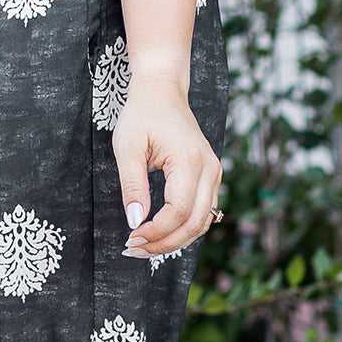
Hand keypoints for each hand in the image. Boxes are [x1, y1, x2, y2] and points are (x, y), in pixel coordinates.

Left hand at [112, 73, 221, 258]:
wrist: (162, 91)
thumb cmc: (142, 115)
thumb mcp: (127, 147)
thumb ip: (132, 185)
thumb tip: (135, 221)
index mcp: (189, 161)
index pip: (178, 211)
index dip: (156, 232)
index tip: (130, 238)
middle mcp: (209, 169)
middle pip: (194, 223)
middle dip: (165, 243)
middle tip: (134, 249)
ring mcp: (214, 173)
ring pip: (202, 222)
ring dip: (175, 240)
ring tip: (145, 245)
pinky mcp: (211, 177)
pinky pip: (203, 212)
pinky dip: (184, 228)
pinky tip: (160, 233)